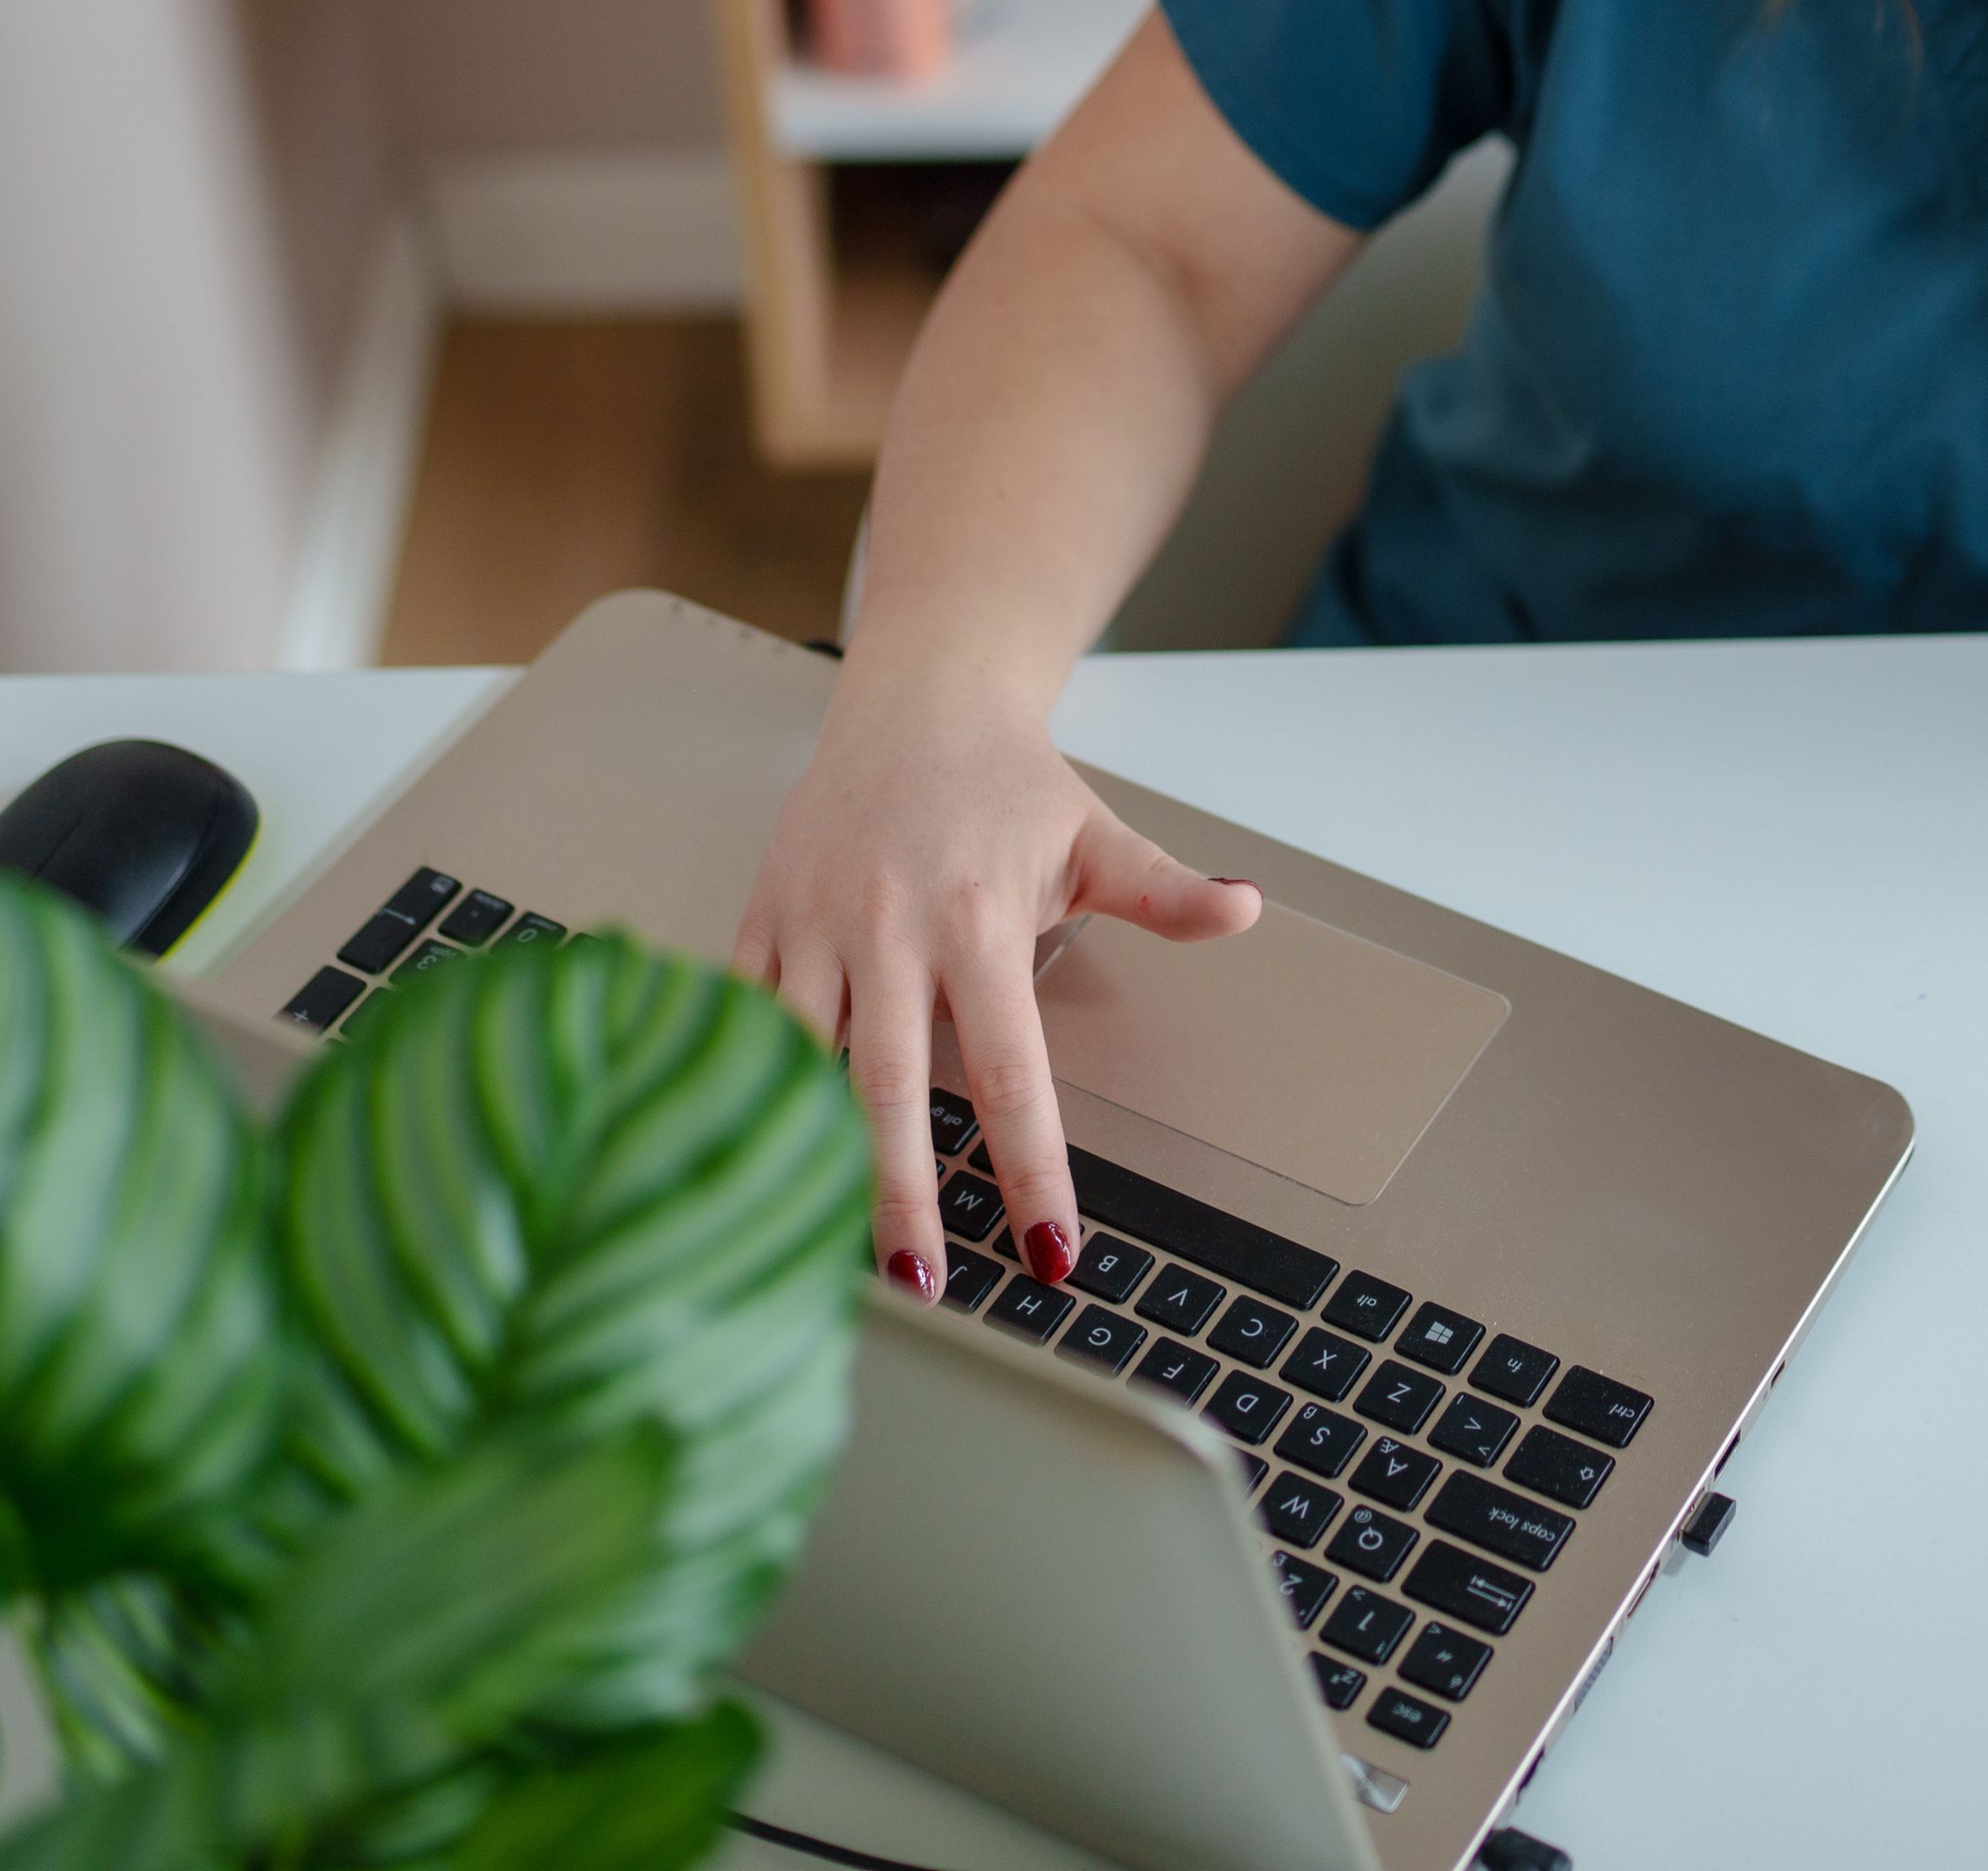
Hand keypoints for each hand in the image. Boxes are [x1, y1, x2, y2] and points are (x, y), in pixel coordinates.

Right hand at [729, 656, 1260, 1304]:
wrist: (915, 700)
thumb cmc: (1007, 784)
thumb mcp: (1095, 837)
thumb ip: (1163, 892)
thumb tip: (1248, 908)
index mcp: (978, 919)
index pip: (1011, 1071)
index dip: (1030, 1169)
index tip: (1048, 1251)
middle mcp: (889, 927)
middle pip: (889, 1087)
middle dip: (902, 1194)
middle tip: (922, 1287)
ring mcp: (815, 924)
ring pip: (801, 1060)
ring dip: (808, 1155)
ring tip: (816, 1246)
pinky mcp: (761, 919)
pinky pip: (740, 1017)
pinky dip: (739, 1084)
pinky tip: (743, 1159)